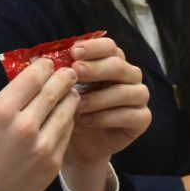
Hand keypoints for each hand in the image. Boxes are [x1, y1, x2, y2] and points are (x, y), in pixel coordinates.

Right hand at [0, 58, 78, 190]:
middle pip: (53, 90)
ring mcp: (41, 146)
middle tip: (68, 71)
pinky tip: (65, 115)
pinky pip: (66, 132)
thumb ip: (10, 100)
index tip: (47, 62)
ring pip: (66, 110)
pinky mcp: (53, 162)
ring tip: (71, 91)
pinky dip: (67, 120)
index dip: (43, 66)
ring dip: (70, 97)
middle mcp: (23, 126)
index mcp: (1, 112)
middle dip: (63, 77)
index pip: (32, 78)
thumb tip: (32, 79)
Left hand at [61, 37, 150, 190]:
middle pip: (119, 66)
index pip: (110, 47)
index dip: (94, 47)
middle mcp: (130, 75)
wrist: (77, 143)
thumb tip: (47, 58)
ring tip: (77, 105)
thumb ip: (62, 72)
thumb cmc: (69, 109)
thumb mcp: (63, 89)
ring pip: (125, 91)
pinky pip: (130, 115)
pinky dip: (107, 117)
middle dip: (95, 68)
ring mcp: (139, 96)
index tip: (74, 52)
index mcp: (112, 61)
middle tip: (75, 72)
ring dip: (99, 97)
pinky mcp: (143, 118)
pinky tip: (87, 121)